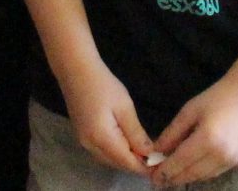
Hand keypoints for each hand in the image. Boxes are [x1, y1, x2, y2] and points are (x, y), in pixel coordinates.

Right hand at [59, 58, 153, 173]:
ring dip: (126, 159)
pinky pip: (102, 153)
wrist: (76, 70)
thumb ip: (136, 133)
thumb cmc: (103, 84)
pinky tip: (127, 145)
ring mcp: (84, 142)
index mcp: (102, 139)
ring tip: (145, 151)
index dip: (144, 167)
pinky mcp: (83, 137)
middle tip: (156, 157)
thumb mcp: (125, 107)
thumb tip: (149, 153)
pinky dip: (116, 153)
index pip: (126, 162)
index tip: (161, 164)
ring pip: (109, 160)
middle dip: (136, 164)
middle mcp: (90, 146)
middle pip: (117, 164)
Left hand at [149, 75, 237, 185]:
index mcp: (207, 139)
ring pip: (201, 177)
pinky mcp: (237, 162)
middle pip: (190, 174)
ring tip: (171, 174)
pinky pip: (213, 173)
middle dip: (172, 178)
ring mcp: (231, 160)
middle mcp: (220, 155)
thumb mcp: (190, 111)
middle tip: (158, 178)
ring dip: (185, 177)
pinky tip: (190, 167)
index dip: (164, 171)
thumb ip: (172, 133)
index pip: (179, 162)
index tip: (151, 175)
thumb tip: (156, 152)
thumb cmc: (217, 98)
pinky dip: (199, 173)